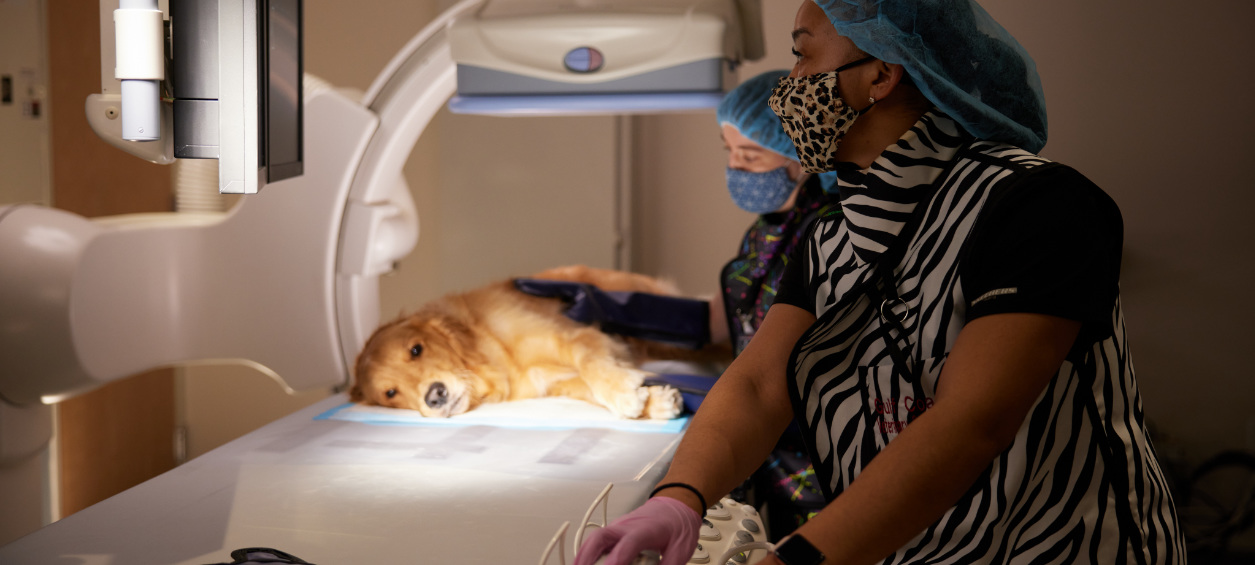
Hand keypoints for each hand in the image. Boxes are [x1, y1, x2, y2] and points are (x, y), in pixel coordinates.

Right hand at [573, 496, 700, 564]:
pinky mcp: (615, 533)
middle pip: (601, 537)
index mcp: (646, 529)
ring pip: (595, 539)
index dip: (618, 558)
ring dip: (583, 556)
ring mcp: (619, 528)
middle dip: (587, 556)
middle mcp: (627, 527)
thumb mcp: (681, 550)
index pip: (628, 543)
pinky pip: (597, 542)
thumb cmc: (678, 525)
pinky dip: (587, 554)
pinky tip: (584, 564)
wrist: (676, 505)